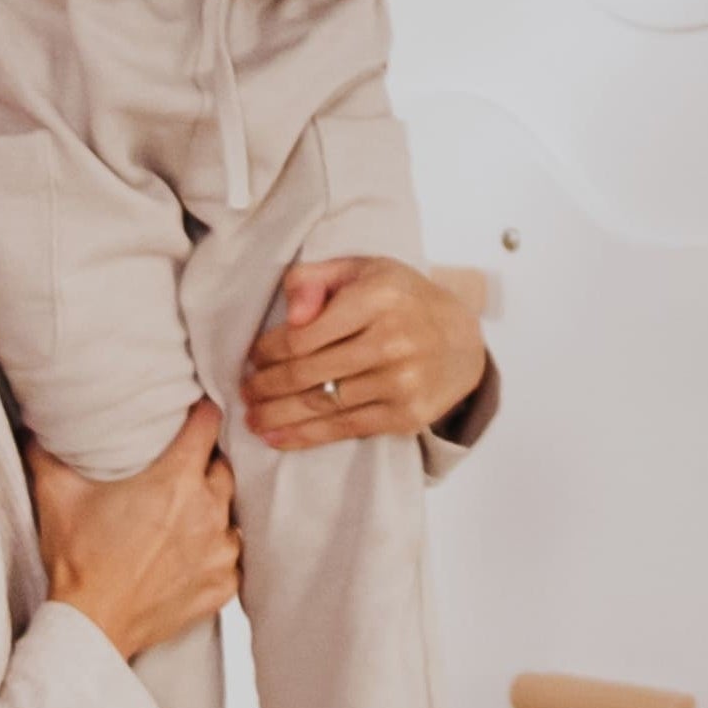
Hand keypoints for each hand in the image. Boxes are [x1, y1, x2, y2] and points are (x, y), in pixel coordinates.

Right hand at [31, 400, 238, 659]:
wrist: (90, 628)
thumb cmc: (77, 561)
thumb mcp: (57, 497)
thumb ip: (48, 452)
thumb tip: (34, 426)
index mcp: (176, 480)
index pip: (208, 425)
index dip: (203, 414)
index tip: (196, 414)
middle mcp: (208, 511)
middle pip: (224, 468)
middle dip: (206, 464)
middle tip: (182, 470)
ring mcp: (220, 552)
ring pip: (232, 513)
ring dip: (214, 510)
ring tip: (187, 515)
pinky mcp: (222, 586)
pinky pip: (233, 557)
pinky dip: (217, 552)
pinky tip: (194, 553)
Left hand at [239, 256, 488, 451]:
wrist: (462, 341)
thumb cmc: (402, 299)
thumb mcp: (362, 270)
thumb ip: (315, 279)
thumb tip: (290, 314)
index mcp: (378, 296)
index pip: (304, 333)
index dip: (268, 350)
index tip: (252, 357)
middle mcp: (392, 340)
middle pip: (308, 373)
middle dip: (266, 386)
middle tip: (245, 391)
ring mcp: (401, 382)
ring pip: (322, 404)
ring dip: (278, 415)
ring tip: (251, 419)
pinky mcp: (406, 416)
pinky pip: (344, 429)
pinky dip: (305, 437)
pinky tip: (278, 437)